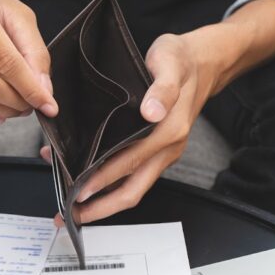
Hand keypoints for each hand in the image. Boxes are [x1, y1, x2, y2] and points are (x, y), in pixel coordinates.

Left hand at [40, 31, 220, 225]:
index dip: (103, 180)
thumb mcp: (170, 63)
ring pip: (133, 186)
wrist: (204, 62)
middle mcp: (168, 147)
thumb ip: (162, 89)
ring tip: (75, 204)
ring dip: (104, 199)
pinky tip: (90, 177)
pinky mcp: (159, 149)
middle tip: (71, 214)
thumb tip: (151, 111)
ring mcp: (164, 152)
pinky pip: (134, 174)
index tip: (79, 190)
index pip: (130, 164)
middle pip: (133, 190)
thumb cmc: (181, 60)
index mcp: (168, 131)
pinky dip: (111, 182)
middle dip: (101, 207)